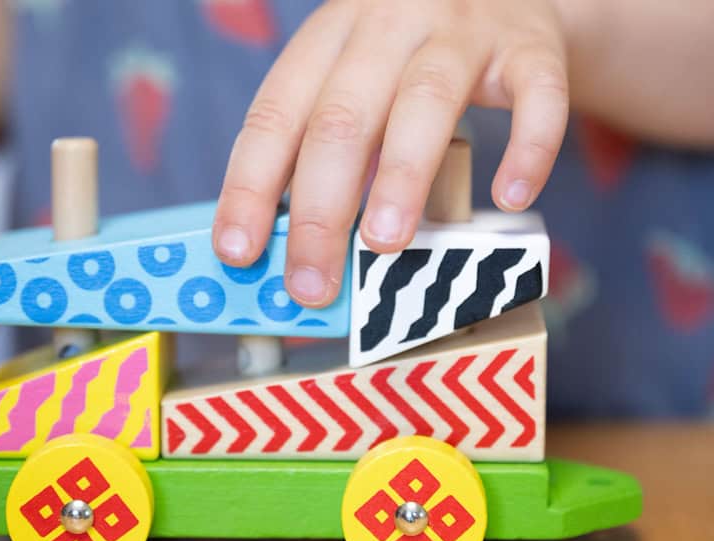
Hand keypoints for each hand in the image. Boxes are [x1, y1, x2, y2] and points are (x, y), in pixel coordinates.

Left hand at [214, 0, 568, 306]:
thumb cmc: (410, 53)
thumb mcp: (353, 76)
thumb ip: (322, 142)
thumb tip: (292, 244)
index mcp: (328, 37)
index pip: (274, 115)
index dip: (250, 186)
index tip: (238, 252)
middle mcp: (387, 24)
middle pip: (341, 117)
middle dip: (318, 210)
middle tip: (312, 282)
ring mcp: (461, 31)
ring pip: (424, 102)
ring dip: (400, 178)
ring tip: (384, 245)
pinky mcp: (529, 45)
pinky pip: (536, 96)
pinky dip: (525, 149)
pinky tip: (506, 197)